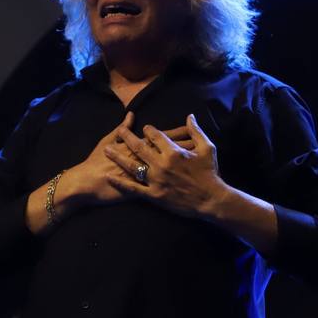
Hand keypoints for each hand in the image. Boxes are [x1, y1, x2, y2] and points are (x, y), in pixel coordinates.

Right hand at [63, 112, 195, 205]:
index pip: (162, 137)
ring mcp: (146, 178)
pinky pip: (163, 187)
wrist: (87, 183)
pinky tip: (184, 183)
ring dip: (184, 164)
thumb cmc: (95, 162)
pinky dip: (174, 184)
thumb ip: (120, 130)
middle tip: (202, 141)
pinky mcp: (143, 193)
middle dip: (187, 146)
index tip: (190, 126)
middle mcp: (145, 162)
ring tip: (200, 160)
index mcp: (138, 147)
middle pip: (170, 152)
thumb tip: (131, 116)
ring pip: (170, 169)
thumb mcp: (106, 141)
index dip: (176, 132)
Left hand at [105, 113, 227, 217]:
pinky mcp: (154, 195)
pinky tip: (109, 177)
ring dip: (118, 157)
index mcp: (173, 152)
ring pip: (133, 166)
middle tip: (119, 132)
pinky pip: (133, 189)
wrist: (211, 200)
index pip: (156, 136)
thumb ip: (196, 131)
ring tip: (107, 150)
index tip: (143, 128)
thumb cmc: (210, 173)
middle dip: (127, 137)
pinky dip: (120, 183)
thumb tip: (190, 116)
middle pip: (139, 147)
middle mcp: (161, 164)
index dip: (148, 130)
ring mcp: (156, 180)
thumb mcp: (207, 149)